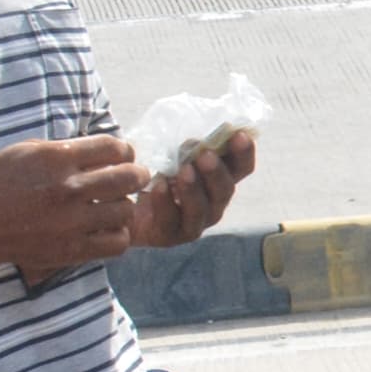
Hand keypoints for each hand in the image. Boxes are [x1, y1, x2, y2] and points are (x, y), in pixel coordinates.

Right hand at [0, 136, 145, 280]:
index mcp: (56, 158)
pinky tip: (106, 228)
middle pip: (129, 177)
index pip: (113, 148)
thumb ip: (63, 149)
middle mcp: (68, 188)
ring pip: (125, 210)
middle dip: (136, 174)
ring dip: (123, 205)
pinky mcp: (71, 249)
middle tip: (134, 177)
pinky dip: (117, 234)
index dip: (124, 151)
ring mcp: (72, 221)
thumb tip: (100, 149)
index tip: (124, 156)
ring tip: (113, 204)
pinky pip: (117, 242)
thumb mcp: (23, 151)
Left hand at [131, 132, 257, 248]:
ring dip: (194, 188)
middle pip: (225, 191)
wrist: (126, 212)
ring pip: (201, 209)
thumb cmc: (159, 180)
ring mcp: (195, 224)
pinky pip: (170, 220)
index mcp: (220, 182)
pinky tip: (158, 185)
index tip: (239, 135)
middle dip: (217, 172)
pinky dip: (165, 202)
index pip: (241, 168)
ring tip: (183, 170)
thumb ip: (189, 152)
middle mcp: (214, 204)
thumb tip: (195, 144)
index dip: (244, 153)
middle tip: (206, 155)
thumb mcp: (175, 161)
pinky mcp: (171, 235)